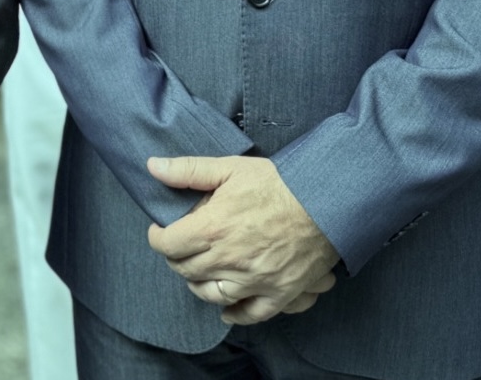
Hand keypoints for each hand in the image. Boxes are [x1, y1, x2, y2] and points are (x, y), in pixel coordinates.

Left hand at [145, 155, 339, 325]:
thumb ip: (187, 170)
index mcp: (211, 229)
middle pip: (185, 270)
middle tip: (182, 246)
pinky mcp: (279, 293)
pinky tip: (226, 309)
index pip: (167, 245)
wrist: (327, 202)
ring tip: (200, 271)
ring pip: (211, 294)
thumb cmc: (279, 183)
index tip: (161, 231)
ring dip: (199, 284)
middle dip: (177, 258)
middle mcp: (228, 260)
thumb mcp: (229, 168)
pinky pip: (250, 313)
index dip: (158, 237)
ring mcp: (254, 280)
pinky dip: (235, 313)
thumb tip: (153, 167)